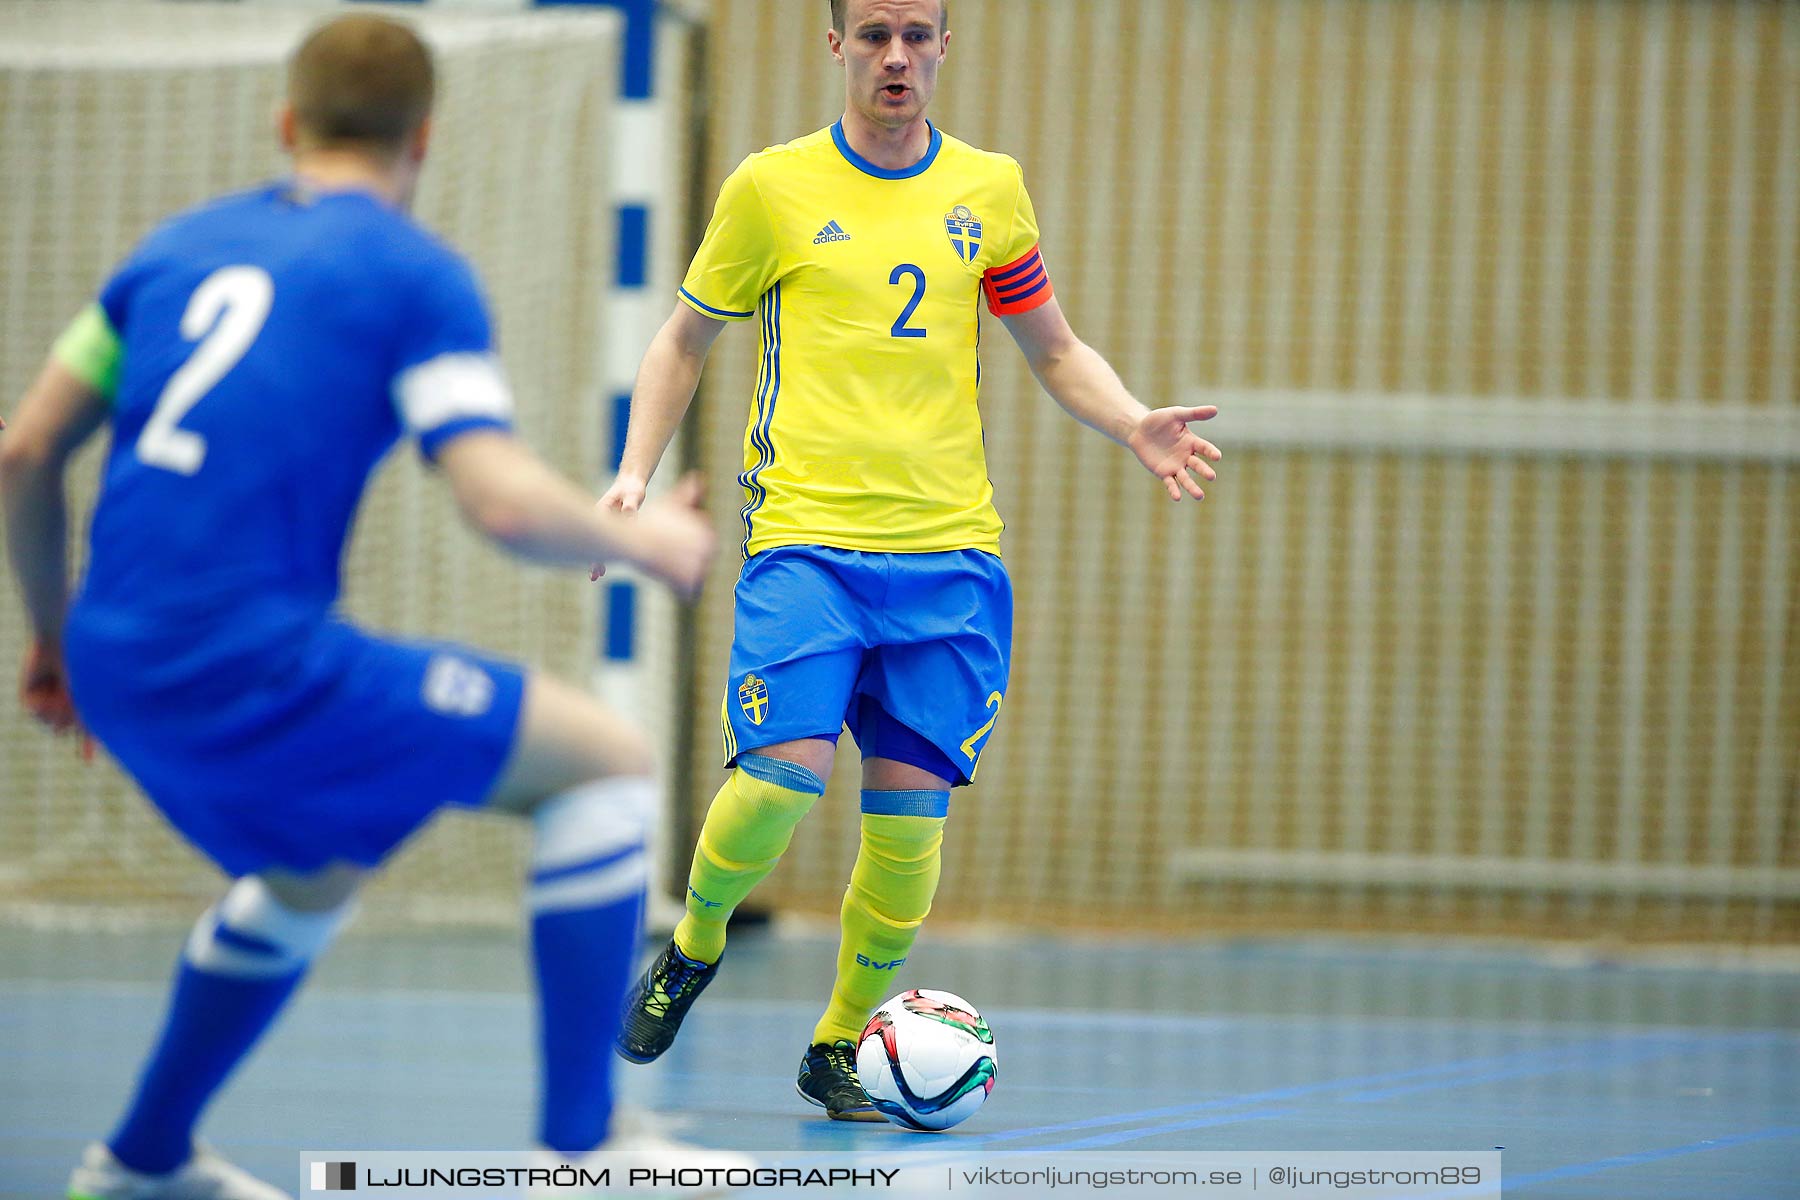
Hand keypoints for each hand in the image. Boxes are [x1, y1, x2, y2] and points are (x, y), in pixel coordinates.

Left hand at [20, 639, 92, 759]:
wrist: (67, 643)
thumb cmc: (86, 668)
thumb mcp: (91, 701)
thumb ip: (88, 722)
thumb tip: (75, 737)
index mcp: (82, 701)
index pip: (83, 729)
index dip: (86, 745)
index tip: (87, 762)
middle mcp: (62, 701)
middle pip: (63, 729)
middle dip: (71, 718)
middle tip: (75, 701)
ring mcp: (46, 697)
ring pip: (47, 724)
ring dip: (59, 712)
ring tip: (65, 693)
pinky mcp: (29, 693)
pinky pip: (34, 712)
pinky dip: (45, 704)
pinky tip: (51, 691)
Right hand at [591, 472, 650, 580]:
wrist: (630, 484)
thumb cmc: (632, 489)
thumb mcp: (633, 495)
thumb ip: (631, 505)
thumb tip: (629, 515)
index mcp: (603, 510)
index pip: (598, 531)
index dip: (597, 546)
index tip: (597, 559)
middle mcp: (601, 520)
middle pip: (596, 541)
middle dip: (595, 559)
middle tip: (594, 577)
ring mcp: (605, 525)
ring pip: (601, 545)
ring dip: (598, 559)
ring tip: (595, 577)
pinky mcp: (612, 528)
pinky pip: (607, 544)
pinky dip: (606, 554)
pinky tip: (604, 568)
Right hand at [628, 473, 715, 599]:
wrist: (635, 543)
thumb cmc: (650, 521)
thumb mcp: (671, 502)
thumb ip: (689, 492)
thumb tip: (700, 477)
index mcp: (708, 534)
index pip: (707, 545)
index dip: (690, 546)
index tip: (675, 545)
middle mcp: (709, 551)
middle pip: (703, 562)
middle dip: (690, 562)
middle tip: (671, 558)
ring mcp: (701, 569)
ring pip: (697, 577)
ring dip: (687, 577)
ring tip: (670, 569)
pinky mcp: (690, 586)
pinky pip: (691, 592)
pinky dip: (683, 590)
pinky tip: (671, 582)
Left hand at [1127, 405, 1222, 501]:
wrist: (1139, 430)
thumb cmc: (1159, 420)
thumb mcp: (1176, 414)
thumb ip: (1194, 414)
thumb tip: (1215, 409)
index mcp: (1191, 442)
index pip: (1204, 447)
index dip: (1210, 452)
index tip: (1217, 456)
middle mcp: (1186, 456)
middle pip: (1197, 465)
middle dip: (1204, 471)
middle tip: (1211, 477)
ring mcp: (1175, 466)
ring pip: (1186, 478)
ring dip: (1192, 487)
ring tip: (1200, 496)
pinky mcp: (1163, 473)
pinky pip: (1170, 483)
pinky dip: (1174, 490)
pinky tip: (1177, 497)